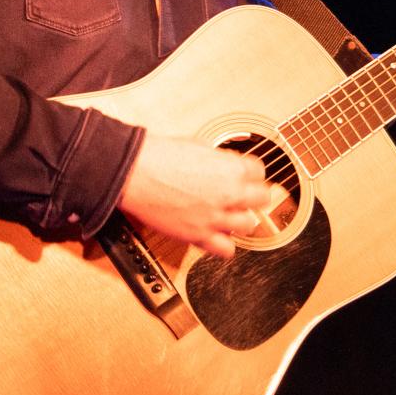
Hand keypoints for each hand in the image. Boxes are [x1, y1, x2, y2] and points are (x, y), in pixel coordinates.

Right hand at [118, 132, 271, 257]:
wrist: (133, 173)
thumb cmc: (158, 155)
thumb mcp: (198, 145)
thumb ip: (219, 160)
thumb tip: (226, 164)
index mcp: (231, 169)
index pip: (259, 172)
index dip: (251, 172)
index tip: (245, 175)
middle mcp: (229, 194)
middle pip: (262, 199)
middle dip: (253, 195)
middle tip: (243, 195)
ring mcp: (215, 217)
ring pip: (248, 225)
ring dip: (241, 218)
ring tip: (229, 215)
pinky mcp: (198, 236)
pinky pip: (226, 249)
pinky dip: (225, 244)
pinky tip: (218, 235)